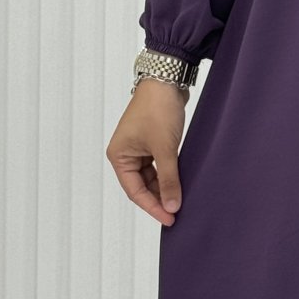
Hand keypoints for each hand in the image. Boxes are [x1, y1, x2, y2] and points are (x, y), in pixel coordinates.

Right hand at [106, 79, 187, 225]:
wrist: (167, 80)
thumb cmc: (158, 109)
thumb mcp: (165, 148)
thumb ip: (169, 178)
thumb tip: (172, 205)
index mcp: (119, 156)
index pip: (134, 191)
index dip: (152, 207)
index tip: (169, 219)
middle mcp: (125, 153)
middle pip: (141, 186)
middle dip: (159, 198)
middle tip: (177, 213)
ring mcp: (139, 147)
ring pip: (151, 177)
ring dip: (165, 187)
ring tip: (180, 200)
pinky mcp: (152, 141)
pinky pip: (159, 165)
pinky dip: (168, 174)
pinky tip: (180, 183)